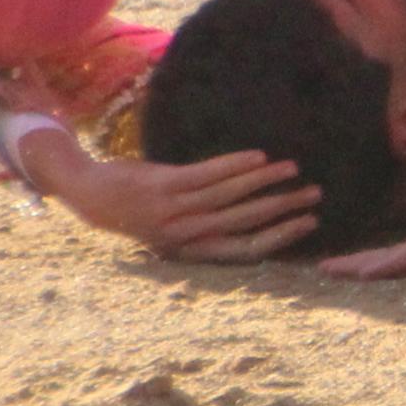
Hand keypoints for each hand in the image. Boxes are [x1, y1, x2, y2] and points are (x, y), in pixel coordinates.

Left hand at [41, 137, 321, 260]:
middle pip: (246, 222)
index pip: (246, 249)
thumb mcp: (171, 229)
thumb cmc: (136, 211)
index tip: (310, 222)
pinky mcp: (165, 185)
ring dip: (266, 181)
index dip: (281, 237)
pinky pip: (209, 174)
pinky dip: (237, 165)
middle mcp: (186, 234)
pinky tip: (259, 156)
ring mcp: (175, 209)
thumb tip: (248, 215)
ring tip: (293, 168)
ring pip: (232, 196)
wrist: (91, 195)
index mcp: (191, 249)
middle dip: (284, 207)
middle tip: (314, 194)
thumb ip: (205, 226)